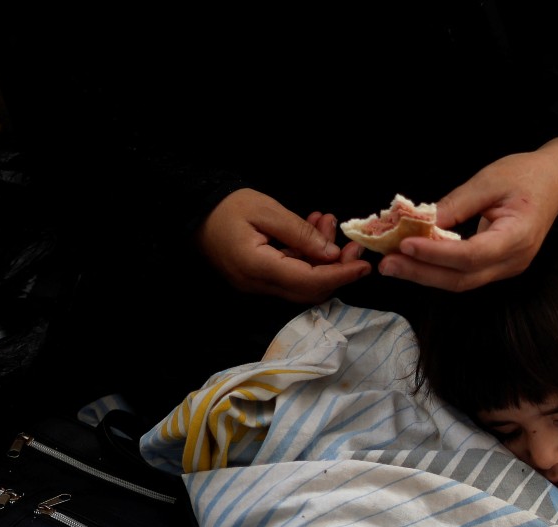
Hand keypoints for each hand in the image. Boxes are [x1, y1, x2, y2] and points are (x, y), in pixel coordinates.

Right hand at [197, 188, 370, 303]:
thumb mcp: (266, 210)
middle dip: (337, 269)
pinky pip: (290, 275)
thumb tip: (332, 254)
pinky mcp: (258, 279)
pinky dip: (306, 256)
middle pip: (309, 289)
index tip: (364, 265)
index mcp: (258, 267)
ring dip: (321, 258)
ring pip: (302, 282)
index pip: (309, 282)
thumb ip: (300, 233)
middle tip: (353, 245)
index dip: (340, 275)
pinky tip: (312, 229)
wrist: (192, 212)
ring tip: (327, 223)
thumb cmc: (226, 206)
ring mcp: (257, 285)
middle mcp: (258, 284)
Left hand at [381, 135, 557, 291]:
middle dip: (422, 274)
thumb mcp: (489, 181)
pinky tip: (415, 260)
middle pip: (462, 279)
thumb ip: (455, 204)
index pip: (471, 256)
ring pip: (461, 281)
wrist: (555, 180)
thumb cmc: (526, 175)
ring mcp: (507, 267)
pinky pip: (465, 273)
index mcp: (518, 237)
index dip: (436, 254)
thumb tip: (419, 223)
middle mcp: (514, 261)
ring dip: (426, 275)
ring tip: (393, 265)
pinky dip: (438, 268)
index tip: (404, 245)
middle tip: (387, 264)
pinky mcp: (498, 265)